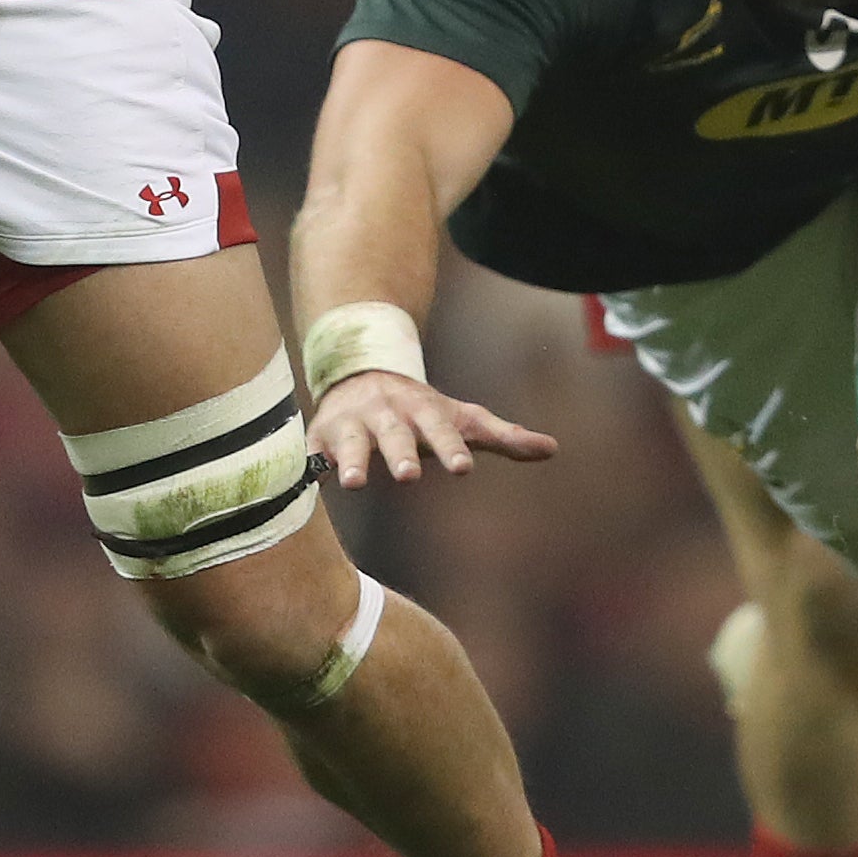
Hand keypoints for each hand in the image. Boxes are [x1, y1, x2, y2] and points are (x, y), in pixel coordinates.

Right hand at [308, 367, 554, 488]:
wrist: (360, 374)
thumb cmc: (420, 411)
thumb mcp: (460, 417)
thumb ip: (502, 436)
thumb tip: (552, 449)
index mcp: (423, 410)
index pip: (440, 429)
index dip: (451, 448)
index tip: (463, 469)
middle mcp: (387, 414)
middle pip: (394, 434)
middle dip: (400, 453)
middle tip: (409, 477)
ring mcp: (350, 424)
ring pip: (351, 443)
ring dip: (351, 460)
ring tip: (353, 482)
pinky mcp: (319, 438)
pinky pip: (310, 453)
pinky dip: (306, 466)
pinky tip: (304, 482)